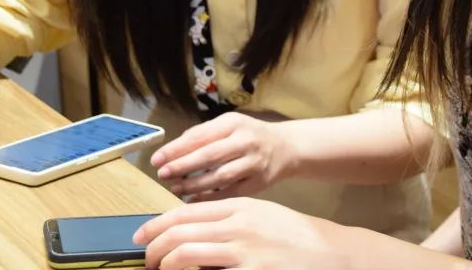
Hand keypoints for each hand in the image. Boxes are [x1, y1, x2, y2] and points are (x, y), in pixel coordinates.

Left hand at [135, 197, 353, 269]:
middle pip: (179, 232)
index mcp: (238, 207)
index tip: (141, 237)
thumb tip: (192, 233)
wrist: (330, 251)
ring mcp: (245, 250)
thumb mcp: (260, 216)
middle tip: (147, 261)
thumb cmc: (294, 236)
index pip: (184, 212)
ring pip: (187, 253)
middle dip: (154, 248)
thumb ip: (228, 220)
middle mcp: (238, 224)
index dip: (155, 225)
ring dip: (165, 264)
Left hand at [150, 113, 297, 199]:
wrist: (285, 148)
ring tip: (176, 188)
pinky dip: (210, 198)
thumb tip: (173, 150)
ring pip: (219, 177)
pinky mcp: (259, 183)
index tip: (157, 159)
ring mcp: (254, 163)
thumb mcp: (229, 125)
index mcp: (234, 123)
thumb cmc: (249, 135)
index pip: (200, 136)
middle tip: (163, 174)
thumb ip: (204, 135)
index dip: (176, 149)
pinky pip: (230, 193)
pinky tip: (194, 201)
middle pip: (209, 156)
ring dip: (194, 185)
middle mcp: (246, 141)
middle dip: (182, 166)